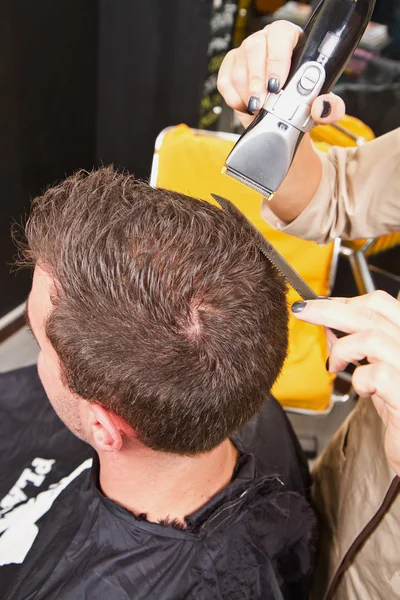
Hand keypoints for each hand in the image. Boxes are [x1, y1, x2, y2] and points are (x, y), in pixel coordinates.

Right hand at [217, 20, 344, 128]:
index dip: (277, 59)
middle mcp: (265, 41)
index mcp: (290, 39)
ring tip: (258, 108)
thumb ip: (330, 108)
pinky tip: (246, 106)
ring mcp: (245, 52)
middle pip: (253, 49)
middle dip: (257, 82)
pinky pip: (225, 80)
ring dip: (247, 94)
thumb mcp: (319, 105)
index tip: (277, 85)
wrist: (283, 116)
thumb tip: (322, 107)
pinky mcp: (230, 67)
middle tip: (262, 103)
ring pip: (238, 69)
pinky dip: (234, 97)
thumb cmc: (302, 102)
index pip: (280, 36)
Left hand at [292, 292, 399, 476]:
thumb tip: (329, 324)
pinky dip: (359, 378)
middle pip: (373, 313)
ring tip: (335, 365)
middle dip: (330, 309)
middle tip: (303, 311)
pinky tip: (361, 391)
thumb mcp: (379, 372)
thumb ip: (360, 347)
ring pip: (373, 337)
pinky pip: (375, 373)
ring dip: (343, 348)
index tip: (319, 304)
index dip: (347, 299)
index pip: (383, 303)